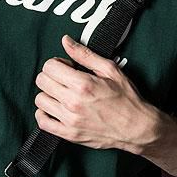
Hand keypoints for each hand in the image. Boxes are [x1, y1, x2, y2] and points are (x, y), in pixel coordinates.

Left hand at [34, 35, 157, 154]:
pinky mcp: (69, 134)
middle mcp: (73, 102)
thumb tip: (66, 41)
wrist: (137, 128)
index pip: (49, 67)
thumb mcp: (110, 69)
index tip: (66, 67)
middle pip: (42, 81)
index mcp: (82, 84)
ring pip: (40, 100)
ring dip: (48, 94)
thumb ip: (84, 54)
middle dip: (51, 76)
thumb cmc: (127, 99)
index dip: (57, 63)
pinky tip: (55, 109)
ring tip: (62, 94)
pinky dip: (44, 114)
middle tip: (65, 79)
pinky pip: (42, 122)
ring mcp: (69, 120)